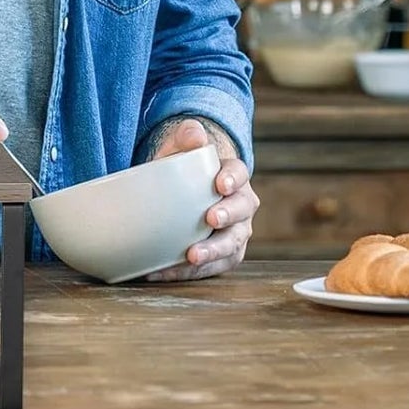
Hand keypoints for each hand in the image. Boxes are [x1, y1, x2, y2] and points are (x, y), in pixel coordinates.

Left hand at [143, 119, 257, 282]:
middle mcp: (241, 206)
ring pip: (232, 245)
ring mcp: (235, 232)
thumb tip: (195, 136)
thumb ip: (187, 136)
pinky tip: (166, 271)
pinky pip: (213, 267)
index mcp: (233, 176)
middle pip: (241, 211)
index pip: (239, 173)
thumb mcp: (181, 146)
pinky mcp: (223, 255)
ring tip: (192, 256)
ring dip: (213, 252)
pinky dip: (191, 272)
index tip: (220, 184)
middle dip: (228, 216)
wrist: (181, 190)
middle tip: (210, 219)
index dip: (233, 179)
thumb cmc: (184, 166)